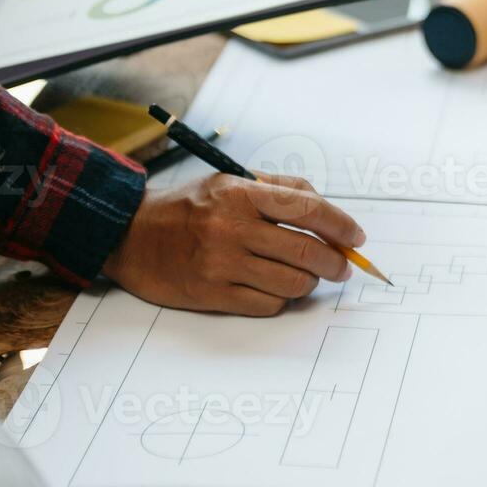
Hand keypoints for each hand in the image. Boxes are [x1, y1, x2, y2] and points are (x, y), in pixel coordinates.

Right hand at [102, 174, 364, 315]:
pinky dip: (281, 298)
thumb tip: (329, 212)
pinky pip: (269, 305)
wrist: (130, 236)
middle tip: (341, 266)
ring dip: (309, 282)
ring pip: (293, 283)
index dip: (342, 226)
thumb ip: (281, 190)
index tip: (356, 237)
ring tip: (305, 276)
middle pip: (307, 252)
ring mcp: (221, 264)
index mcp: (241, 194)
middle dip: (336, 262)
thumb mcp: (230, 182)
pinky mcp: (213, 295)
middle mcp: (231, 228)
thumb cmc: (189, 208)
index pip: (309, 210)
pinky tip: (273, 287)